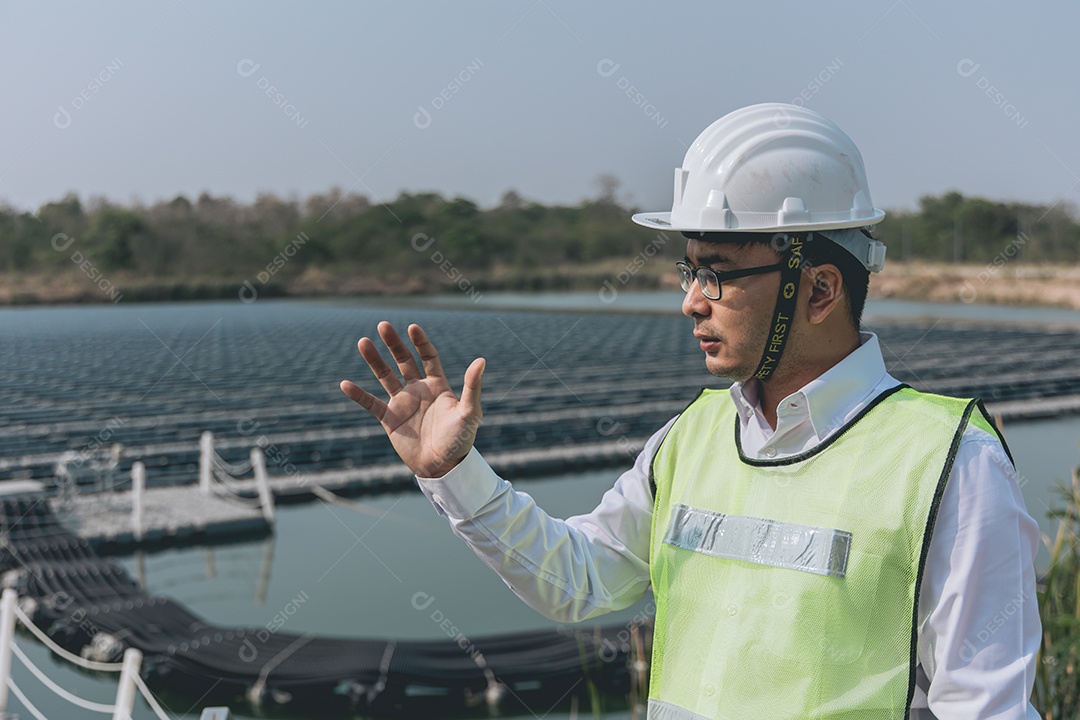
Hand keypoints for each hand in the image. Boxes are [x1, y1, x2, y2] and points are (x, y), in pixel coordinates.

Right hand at [340, 322, 484, 477]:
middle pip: (403, 360)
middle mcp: (418, 390)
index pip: (428, 357)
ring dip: (374, 360)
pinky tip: (345, 384)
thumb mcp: (469, 412)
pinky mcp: (389, 419)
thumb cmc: (460, 440)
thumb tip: (481, 360)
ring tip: (363, 342)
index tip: (412, 328)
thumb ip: (472, 387)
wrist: (443, 467)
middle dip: (394, 344)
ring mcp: (402, 403)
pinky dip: (358, 394)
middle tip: (383, 325)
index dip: (420, 342)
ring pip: (385, 376)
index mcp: (438, 385)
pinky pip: (371, 403)